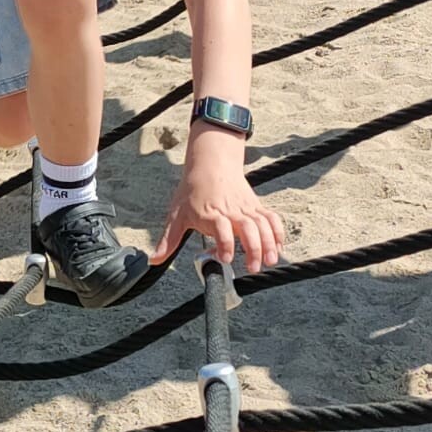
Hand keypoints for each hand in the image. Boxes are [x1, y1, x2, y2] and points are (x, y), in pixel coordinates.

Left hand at [150, 138, 285, 271]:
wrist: (211, 163)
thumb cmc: (193, 190)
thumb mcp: (176, 215)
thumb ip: (168, 240)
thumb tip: (154, 260)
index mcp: (210, 213)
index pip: (221, 228)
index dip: (224, 244)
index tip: (224, 259)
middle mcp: (231, 211)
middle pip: (248, 228)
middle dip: (253, 248)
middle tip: (252, 267)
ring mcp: (246, 208)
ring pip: (263, 224)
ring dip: (269, 243)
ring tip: (270, 261)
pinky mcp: (255, 206)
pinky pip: (271, 218)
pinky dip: (277, 232)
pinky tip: (278, 248)